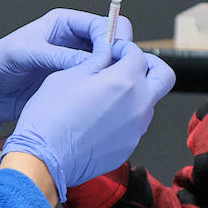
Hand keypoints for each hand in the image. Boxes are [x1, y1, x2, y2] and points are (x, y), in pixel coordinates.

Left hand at [0, 8, 133, 136]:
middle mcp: (72, 41)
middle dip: (116, 58)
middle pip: (110, 45)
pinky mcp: (72, 84)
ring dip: (110, 76)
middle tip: (116, 76)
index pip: (101, 24)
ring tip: (110, 92)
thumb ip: (56, 55)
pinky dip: (100, 91)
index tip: (112, 60)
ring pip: (106, 66)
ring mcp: (74, 64)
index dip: (111, 40)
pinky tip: (100, 102)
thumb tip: (90, 61)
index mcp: (63, 24)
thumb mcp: (23, 54)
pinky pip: (94, 85)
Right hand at [2, 36, 175, 200]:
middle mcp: (138, 104)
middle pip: (164, 76)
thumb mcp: (68, 76)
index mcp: (124, 81)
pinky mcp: (128, 147)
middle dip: (151, 65)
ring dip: (136, 92)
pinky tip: (99, 118)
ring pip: (149, 102)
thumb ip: (96, 62)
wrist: (44, 159)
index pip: (139, 54)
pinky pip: (134, 125)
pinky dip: (124, 116)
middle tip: (130, 65)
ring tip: (107, 94)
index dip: (124, 48)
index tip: (113, 50)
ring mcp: (136, 129)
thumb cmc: (50, 118)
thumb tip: (107, 55)